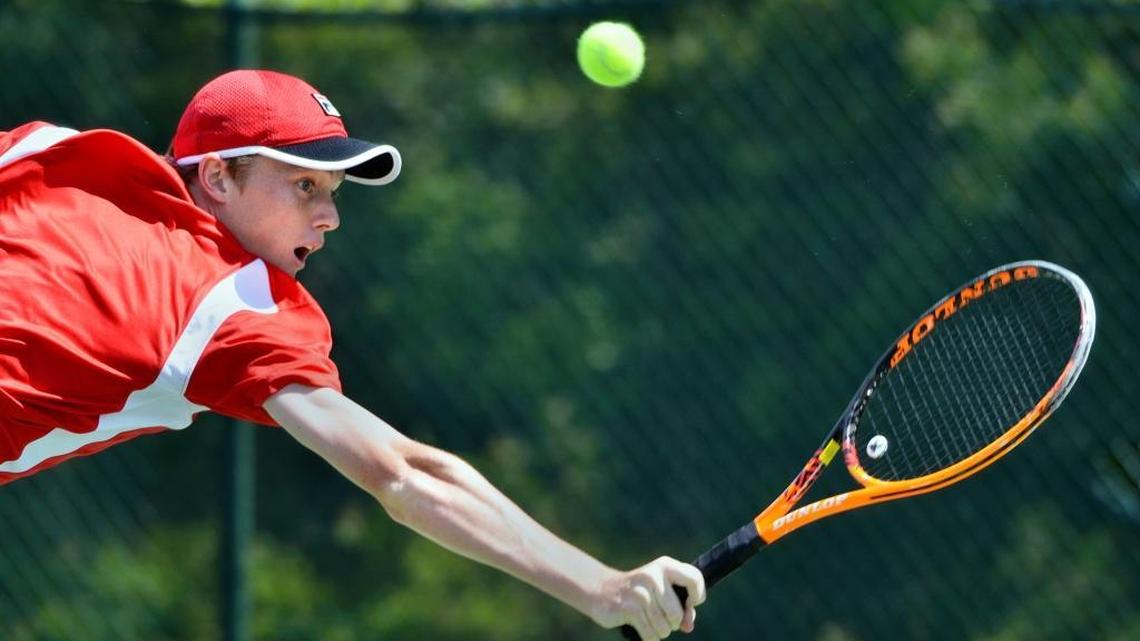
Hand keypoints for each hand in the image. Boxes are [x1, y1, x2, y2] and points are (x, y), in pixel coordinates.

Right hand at [591, 556, 706, 639]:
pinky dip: (649, 638)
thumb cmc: (640, 593)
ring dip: (659, 631)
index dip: (697, 596)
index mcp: (665, 566)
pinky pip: (651, 635)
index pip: (695, 578)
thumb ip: (680, 605)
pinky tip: (640, 626)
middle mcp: (654, 576)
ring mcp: (641, 592)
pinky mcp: (629, 608)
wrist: (602, 590)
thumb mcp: (661, 589)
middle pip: (677, 614)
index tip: (689, 605)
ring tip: (648, 620)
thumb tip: (688, 626)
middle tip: (661, 616)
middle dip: (672, 623)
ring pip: (664, 628)